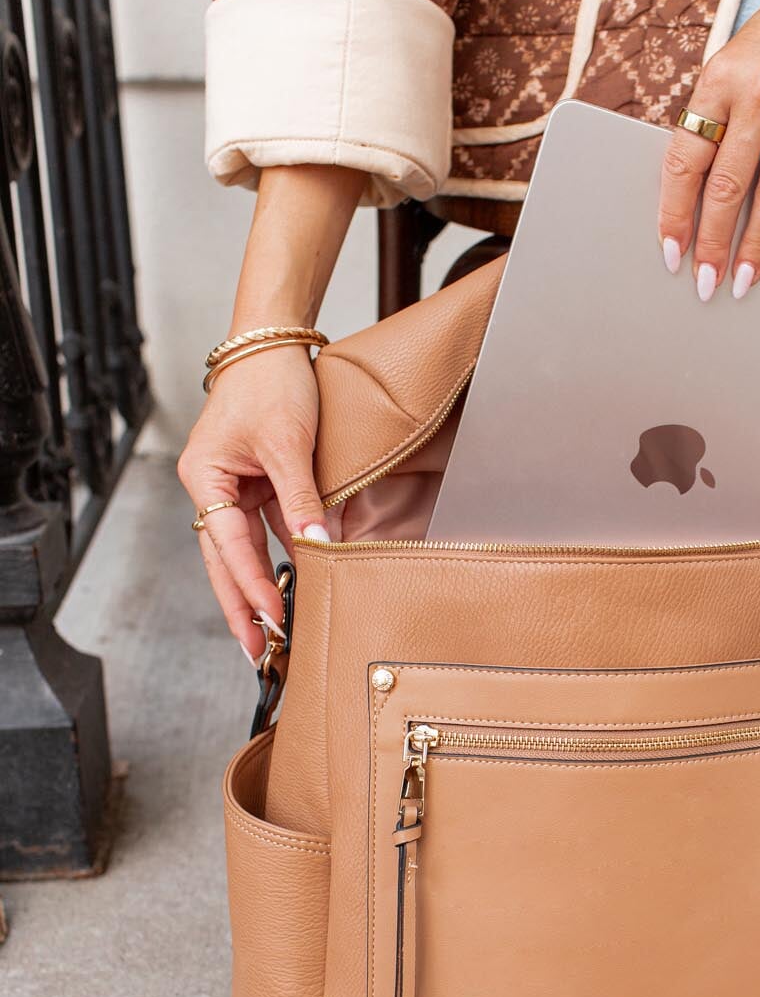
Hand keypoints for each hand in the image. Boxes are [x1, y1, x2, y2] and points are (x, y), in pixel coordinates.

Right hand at [177, 345, 331, 663]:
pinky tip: (297, 588)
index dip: (251, 584)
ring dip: (261, 588)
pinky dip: (282, 558)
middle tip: (257, 652)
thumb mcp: (288, 443)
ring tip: (276, 633)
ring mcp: (235, 490)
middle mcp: (213, 488)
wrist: (273, 344)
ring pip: (245, 552)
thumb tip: (317, 546)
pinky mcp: (259, 487)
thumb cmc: (271, 383)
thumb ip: (301, 497)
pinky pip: (268, 532)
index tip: (273, 618)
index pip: (228, 545)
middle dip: (241, 606)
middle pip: (225, 561)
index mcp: (205, 477)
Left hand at [657, 0, 759, 299]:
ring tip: (745, 280)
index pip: (685, 160)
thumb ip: (710, 123)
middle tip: (705, 284)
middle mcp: (758, 93)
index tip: (670, 252)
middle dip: (713, 243)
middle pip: (727, 186)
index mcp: (717, 80)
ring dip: (757, 245)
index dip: (675, 213)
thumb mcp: (728, 68)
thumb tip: (687, 197)